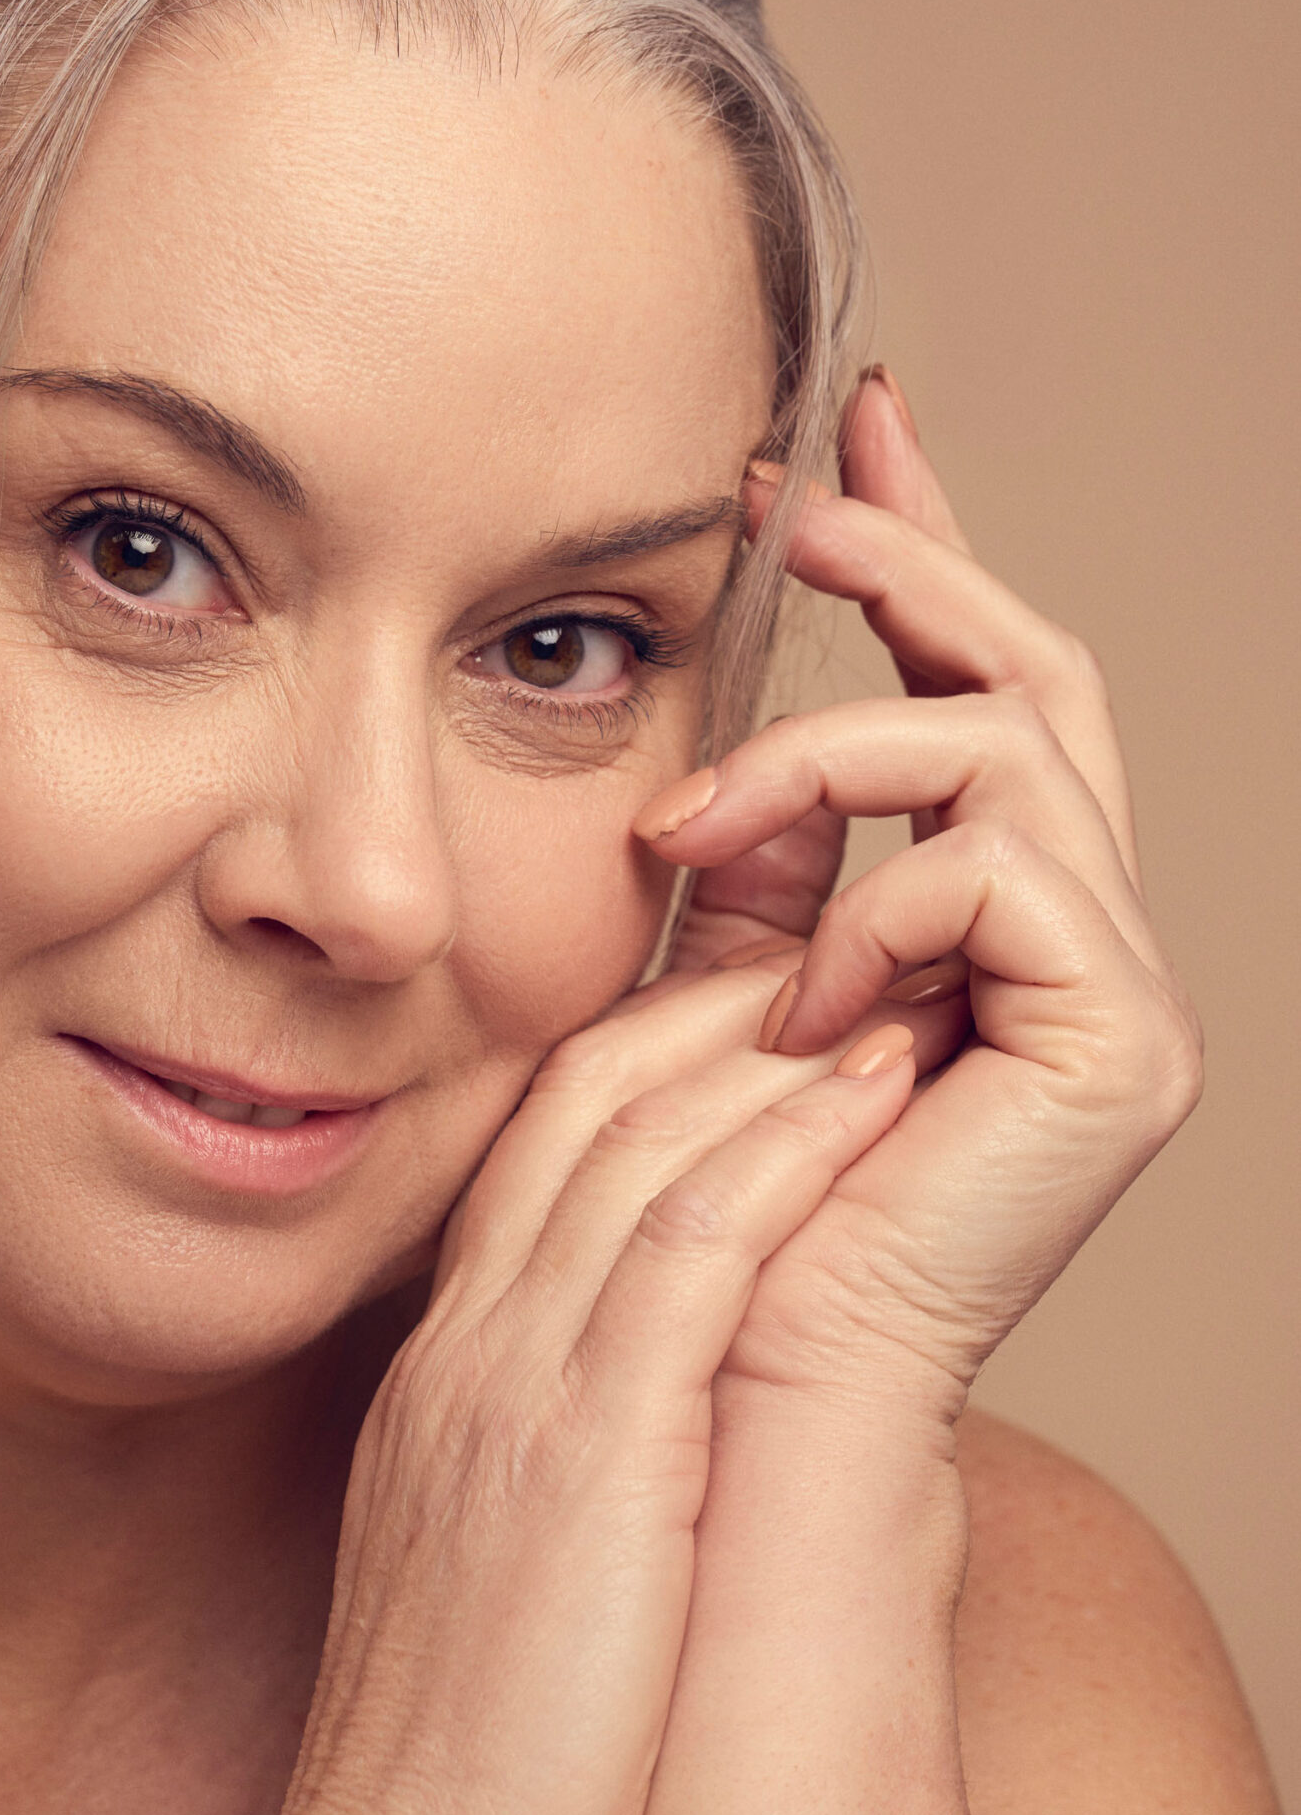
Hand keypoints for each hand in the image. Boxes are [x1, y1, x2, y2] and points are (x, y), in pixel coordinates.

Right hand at [245, 957, 946, 1814]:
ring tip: (864, 987)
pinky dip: (782, 1149)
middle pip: (579, 1108)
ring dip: (762, 1048)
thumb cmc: (457, 1766)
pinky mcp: (588, 1450)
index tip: (734, 1020)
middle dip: (701, 1011)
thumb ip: (523, 1465)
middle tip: (810, 958)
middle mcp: (468, 1350)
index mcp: (441, 1377)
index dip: (638, 1063)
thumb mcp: (471, 1571)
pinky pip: (691, 1246)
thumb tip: (620, 1433)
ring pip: (636, 1144)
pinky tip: (861, 1092)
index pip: (532, 1157)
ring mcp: (516, 1388)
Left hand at [634, 371, 1202, 1421]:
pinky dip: (876, 904)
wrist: (739, 1383)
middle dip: (918, 563)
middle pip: (1037, 680)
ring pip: (1015, 746)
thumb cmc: (713, 1198)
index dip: (926, 553)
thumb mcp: (728, 971)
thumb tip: (735, 748)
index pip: (980, 695)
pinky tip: (795, 1003)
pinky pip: (1003, 874)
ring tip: (692, 829)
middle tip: (800, 496)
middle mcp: (1083, 940)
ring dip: (831, 756)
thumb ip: (768, 860)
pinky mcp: (1123, 1050)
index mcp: (996, 915)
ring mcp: (1119, 994)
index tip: (850, 430)